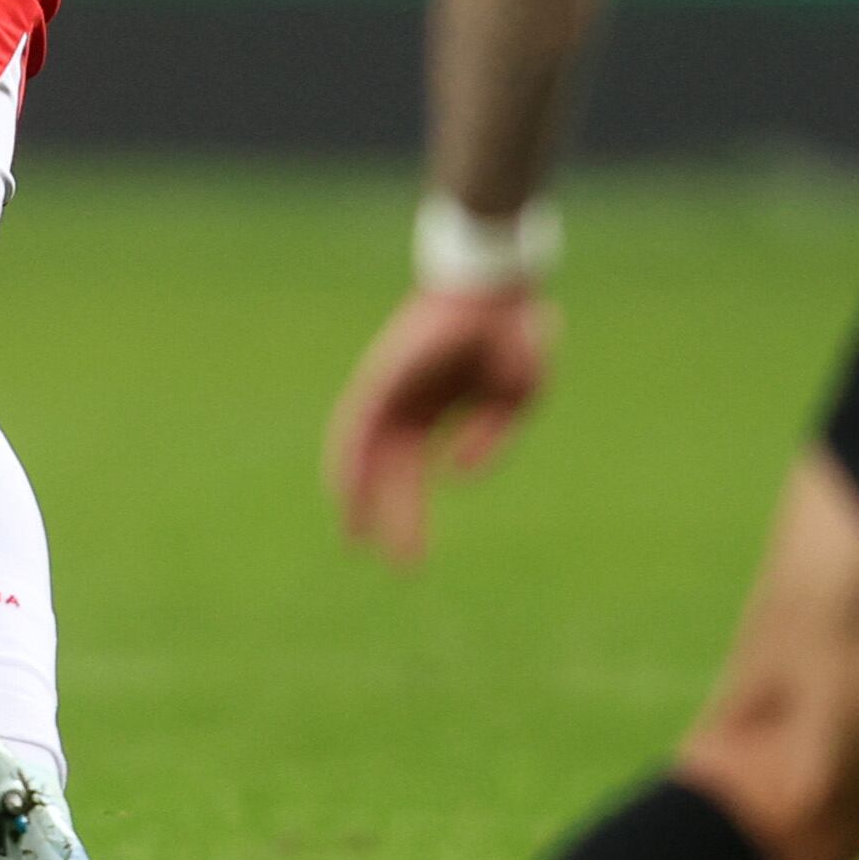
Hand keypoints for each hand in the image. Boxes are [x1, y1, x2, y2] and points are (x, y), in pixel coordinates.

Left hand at [324, 282, 555, 563]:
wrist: (496, 292)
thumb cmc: (510, 336)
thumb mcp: (514, 400)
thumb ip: (489, 441)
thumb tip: (457, 475)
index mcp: (437, 411)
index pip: (413, 470)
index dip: (409, 511)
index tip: (406, 555)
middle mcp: (408, 406)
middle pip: (393, 474)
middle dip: (395, 519)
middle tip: (398, 567)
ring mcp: (393, 391)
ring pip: (366, 455)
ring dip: (360, 498)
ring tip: (355, 541)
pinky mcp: (383, 378)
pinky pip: (357, 425)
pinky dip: (349, 460)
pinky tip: (345, 492)